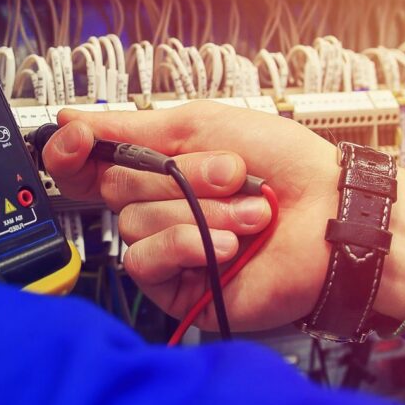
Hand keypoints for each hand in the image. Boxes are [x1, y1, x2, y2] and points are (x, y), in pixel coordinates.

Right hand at [43, 102, 404, 332]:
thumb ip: (132, 127)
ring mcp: (168, 246)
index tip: (80, 138)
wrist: (332, 215)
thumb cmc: (285, 165)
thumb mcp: (203, 125)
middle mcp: (158, 205)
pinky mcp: (178, 284)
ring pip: (134, 223)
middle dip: (179, 175)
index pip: (89, 162)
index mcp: (159, 165)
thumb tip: (71, 120)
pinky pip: (146, 260)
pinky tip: (227, 245)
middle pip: (115, 186)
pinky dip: (187, 244)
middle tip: (232, 172)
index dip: (73, 151)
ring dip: (198, 211)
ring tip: (250, 213)